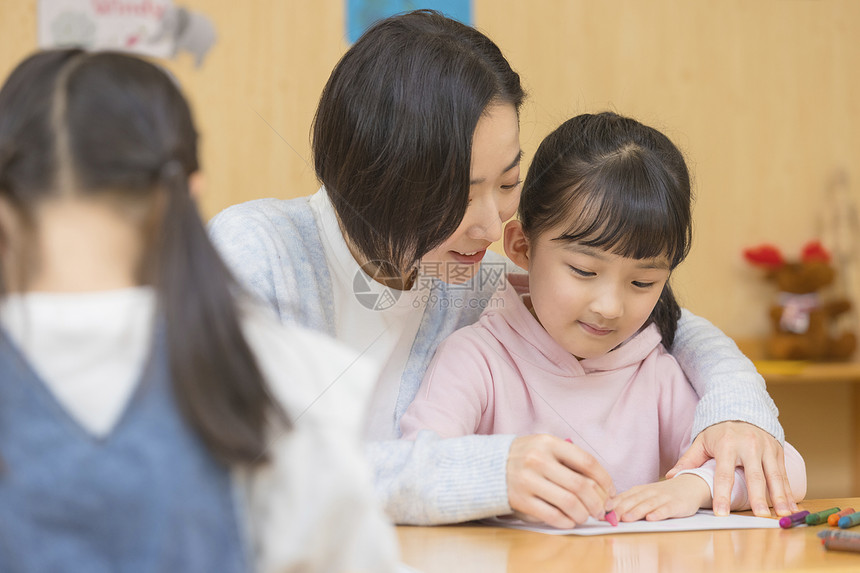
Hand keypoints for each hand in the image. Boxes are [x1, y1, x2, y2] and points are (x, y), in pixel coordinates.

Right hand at [506, 434, 615, 528]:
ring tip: (584, 515)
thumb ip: (569, 460)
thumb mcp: (544, 447)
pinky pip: (552, 516)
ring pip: (569, 503)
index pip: (586, 462)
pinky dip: (566, 521)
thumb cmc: (525, 457)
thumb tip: (601, 487)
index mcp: (548, 443)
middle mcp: (538, 460)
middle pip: (581, 486)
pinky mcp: (521, 500)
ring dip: (583, 514)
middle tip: (602, 510)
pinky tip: (569, 520)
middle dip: (598, 502)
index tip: (611, 492)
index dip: (605, 480)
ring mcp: (528, 481)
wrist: (488, 467)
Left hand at [606, 474, 710, 521]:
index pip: (623, 497)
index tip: (600, 512)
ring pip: (648, 504)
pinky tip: (651, 518)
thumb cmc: (663, 494)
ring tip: (626, 519)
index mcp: (639, 490)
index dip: (612, 505)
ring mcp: (663, 498)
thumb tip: (607, 512)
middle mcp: (650, 492)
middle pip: (633, 500)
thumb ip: (629, 502)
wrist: (690, 486)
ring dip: (636, 511)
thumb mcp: (644, 495)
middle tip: (611, 518)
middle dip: (621, 509)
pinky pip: (667, 509)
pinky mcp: (676, 505)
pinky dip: (659, 513)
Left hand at [666, 421, 795, 516]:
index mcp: (726, 445)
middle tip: (760, 515)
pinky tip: (793, 506)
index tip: (722, 512)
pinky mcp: (777, 450)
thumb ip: (689, 459)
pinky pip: (784, 473)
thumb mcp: (702, 440)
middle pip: (754, 475)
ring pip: (774, 475)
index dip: (722, 494)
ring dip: (780, 496)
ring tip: (783, 514)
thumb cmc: (719, 430)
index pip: (724, 474)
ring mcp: (765, 447)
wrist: (741, 407)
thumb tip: (670, 476)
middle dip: (758, 497)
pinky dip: (790, 491)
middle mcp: (748, 446)